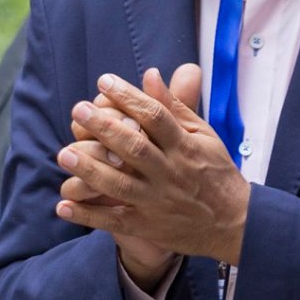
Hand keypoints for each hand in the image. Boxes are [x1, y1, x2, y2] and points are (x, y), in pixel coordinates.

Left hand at [57, 65, 248, 267]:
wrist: (236, 223)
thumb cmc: (215, 172)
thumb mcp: (202, 135)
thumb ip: (173, 107)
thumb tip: (149, 74)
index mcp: (184, 147)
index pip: (155, 117)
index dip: (129, 97)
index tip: (104, 82)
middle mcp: (170, 173)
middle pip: (134, 148)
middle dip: (104, 129)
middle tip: (78, 111)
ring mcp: (158, 202)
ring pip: (120, 185)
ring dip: (90, 170)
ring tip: (65, 154)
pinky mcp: (149, 226)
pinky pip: (114, 221)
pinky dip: (88, 215)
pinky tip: (63, 206)